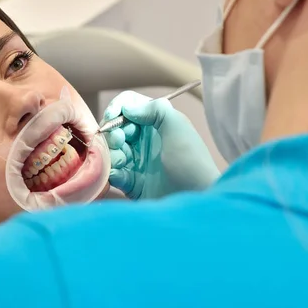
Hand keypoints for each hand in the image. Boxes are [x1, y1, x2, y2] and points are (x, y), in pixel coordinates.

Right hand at [102, 91, 219, 199]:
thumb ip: (155, 108)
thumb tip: (128, 108)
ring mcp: (137, 162)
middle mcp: (144, 141)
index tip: (111, 116)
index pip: (130, 106)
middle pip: (116, 128)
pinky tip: (122, 176)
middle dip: (113, 132)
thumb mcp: (178, 126)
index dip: (117, 108)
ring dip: (112, 153)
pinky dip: (113, 172)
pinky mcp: (131, 182)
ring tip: (123, 162)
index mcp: (156, 124)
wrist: (195, 200)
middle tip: (120, 141)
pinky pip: (113, 172)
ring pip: (111, 150)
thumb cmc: (190, 161)